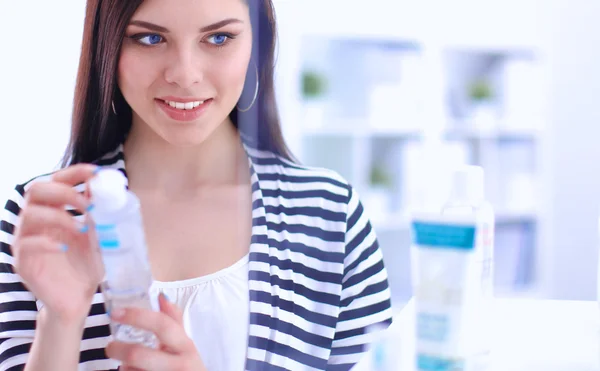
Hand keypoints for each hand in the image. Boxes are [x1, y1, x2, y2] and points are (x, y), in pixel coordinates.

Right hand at [11, 164, 103, 320]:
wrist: (79, 299)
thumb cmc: (87, 264)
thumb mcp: (98, 235)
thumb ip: (100, 215)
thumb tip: (112, 190)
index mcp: (53, 210)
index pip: (56, 180)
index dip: (75, 172)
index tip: (96, 173)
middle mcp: (36, 221)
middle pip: (36, 189)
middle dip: (64, 192)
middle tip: (88, 204)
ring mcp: (26, 240)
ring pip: (29, 214)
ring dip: (60, 216)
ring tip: (81, 229)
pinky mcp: (23, 262)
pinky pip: (26, 244)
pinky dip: (47, 242)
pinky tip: (65, 247)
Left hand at [107, 293, 205, 370]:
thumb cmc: (186, 366)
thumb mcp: (184, 345)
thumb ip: (173, 321)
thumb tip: (162, 296)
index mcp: (186, 346)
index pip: (163, 325)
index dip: (137, 316)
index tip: (116, 312)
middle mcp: (180, 364)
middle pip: (138, 354)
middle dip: (118, 349)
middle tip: (110, 346)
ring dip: (124, 368)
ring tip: (124, 366)